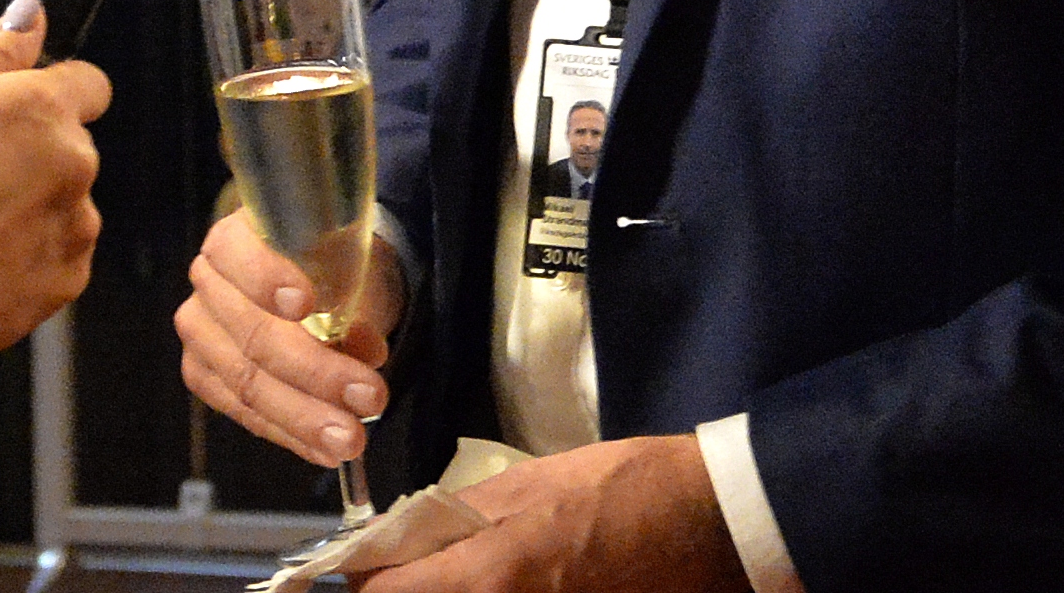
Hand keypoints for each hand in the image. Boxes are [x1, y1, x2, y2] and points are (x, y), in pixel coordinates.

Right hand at [0, 0, 110, 362]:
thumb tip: (32, 13)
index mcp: (42, 107)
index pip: (89, 82)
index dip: (54, 91)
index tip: (16, 112)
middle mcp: (76, 161)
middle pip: (69, 145)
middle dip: (31, 154)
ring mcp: (77, 223)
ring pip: (64, 202)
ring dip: (29, 207)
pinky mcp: (68, 278)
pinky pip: (56, 254)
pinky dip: (25, 256)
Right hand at [175, 207, 403, 465]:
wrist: (324, 278)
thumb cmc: (335, 263)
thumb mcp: (352, 263)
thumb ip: (350, 299)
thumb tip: (361, 349)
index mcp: (236, 235)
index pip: (237, 255)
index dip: (267, 279)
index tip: (307, 305)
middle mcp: (207, 281)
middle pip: (252, 336)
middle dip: (315, 374)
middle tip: (368, 398)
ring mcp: (200, 331)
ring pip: (248, 384)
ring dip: (305, 418)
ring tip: (351, 440)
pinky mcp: (204, 374)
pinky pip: (245, 413)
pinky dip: (290, 435)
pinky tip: (324, 451)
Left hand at [360, 436, 751, 592]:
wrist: (711, 523)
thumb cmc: (624, 487)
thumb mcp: (531, 481)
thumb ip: (458, 515)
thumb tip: (398, 535)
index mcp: (487, 575)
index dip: (363, 582)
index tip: (352, 568)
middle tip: (400, 573)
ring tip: (442, 574)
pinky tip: (492, 583)